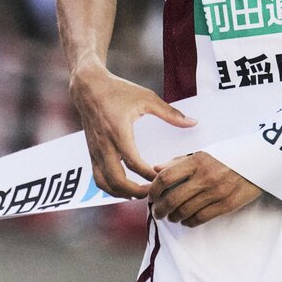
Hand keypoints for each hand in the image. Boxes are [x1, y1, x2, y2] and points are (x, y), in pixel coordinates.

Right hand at [70, 64, 193, 198]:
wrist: (89, 87)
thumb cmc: (118, 90)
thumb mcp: (146, 98)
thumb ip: (170, 113)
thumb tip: (192, 123)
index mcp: (119, 132)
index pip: (134, 163)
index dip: (149, 175)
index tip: (163, 177)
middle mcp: (104, 145)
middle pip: (117, 181)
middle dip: (136, 191)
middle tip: (153, 192)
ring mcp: (95, 151)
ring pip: (104, 184)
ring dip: (121, 193)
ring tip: (139, 193)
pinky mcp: (91, 152)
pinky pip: (98, 178)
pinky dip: (110, 187)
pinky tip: (124, 187)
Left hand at [148, 152, 261, 226]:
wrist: (262, 160)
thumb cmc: (232, 154)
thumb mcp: (206, 151)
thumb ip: (180, 161)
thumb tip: (157, 169)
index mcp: (198, 160)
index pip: (166, 177)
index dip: (154, 189)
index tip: (151, 195)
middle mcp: (205, 177)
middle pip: (172, 198)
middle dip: (160, 209)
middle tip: (157, 212)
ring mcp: (216, 192)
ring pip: (185, 211)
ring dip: (174, 217)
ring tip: (171, 216)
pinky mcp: (227, 205)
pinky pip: (201, 218)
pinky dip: (189, 222)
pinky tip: (186, 221)